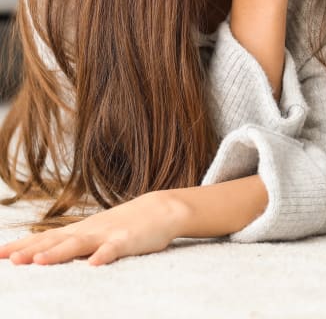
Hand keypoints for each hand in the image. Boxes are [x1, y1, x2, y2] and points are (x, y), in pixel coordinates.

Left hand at [0, 191, 184, 265]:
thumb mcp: (96, 232)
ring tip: (38, 261)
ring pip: (79, 244)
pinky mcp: (128, 240)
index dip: (22, 246)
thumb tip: (43, 254)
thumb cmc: (127, 223)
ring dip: (58, 252)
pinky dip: (104, 255)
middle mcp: (88, 231)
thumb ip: (73, 242)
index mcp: (80, 231)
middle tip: (8, 259)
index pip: (45, 238)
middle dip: (30, 250)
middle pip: (55, 241)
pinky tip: (94, 264)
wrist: (162, 208)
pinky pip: (114, 249)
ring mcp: (108, 234)